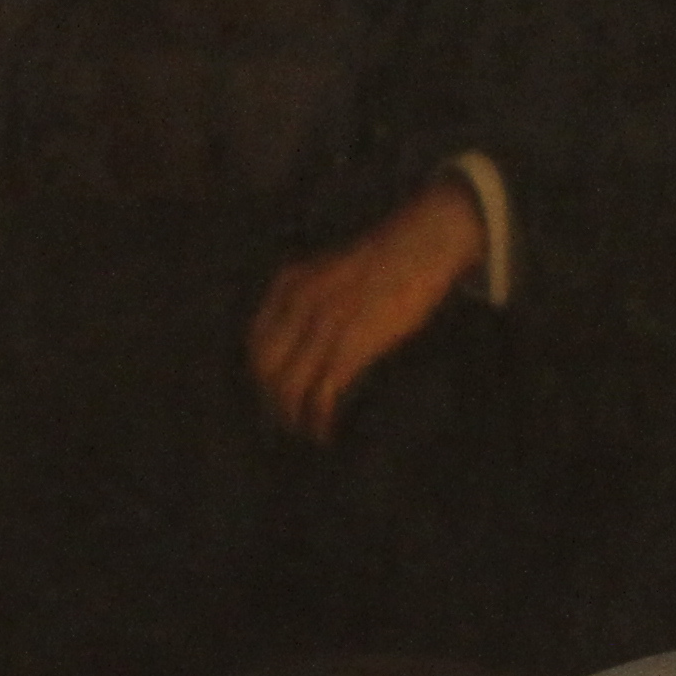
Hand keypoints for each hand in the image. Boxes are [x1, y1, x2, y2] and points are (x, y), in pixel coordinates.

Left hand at [245, 175, 489, 440]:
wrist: (420, 243)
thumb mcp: (329, 271)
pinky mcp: (350, 345)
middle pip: (266, 369)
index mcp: (289, 285)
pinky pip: (322, 393)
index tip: (271, 394)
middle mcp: (297, 306)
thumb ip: (307, 298)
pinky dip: (318, 418)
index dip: (259, 376)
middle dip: (271, 402)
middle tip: (286, 421)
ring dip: (293, 418)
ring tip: (305, 432)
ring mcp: (322, 326)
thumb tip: (300, 341)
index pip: (255, 343)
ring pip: (289, 387)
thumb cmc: (385, 259)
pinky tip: (325, 430)